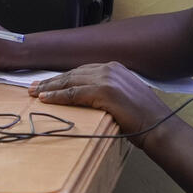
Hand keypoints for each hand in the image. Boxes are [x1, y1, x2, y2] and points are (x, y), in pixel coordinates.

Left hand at [29, 62, 174, 147]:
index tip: (47, 84)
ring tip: (34, 93)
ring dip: (50, 88)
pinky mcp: (104, 91)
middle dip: (51, 81)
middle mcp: (109, 68)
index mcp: (114, 67)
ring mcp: (107, 78)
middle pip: (72, 74)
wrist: (158, 125)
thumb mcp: (124, 96)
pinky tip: (45, 99)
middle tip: (33, 87)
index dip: (62, 78)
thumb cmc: (143, 117)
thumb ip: (107, 91)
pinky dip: (57, 96)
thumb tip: (88, 98)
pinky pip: (73, 93)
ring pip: (70, 82)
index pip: (81, 71)